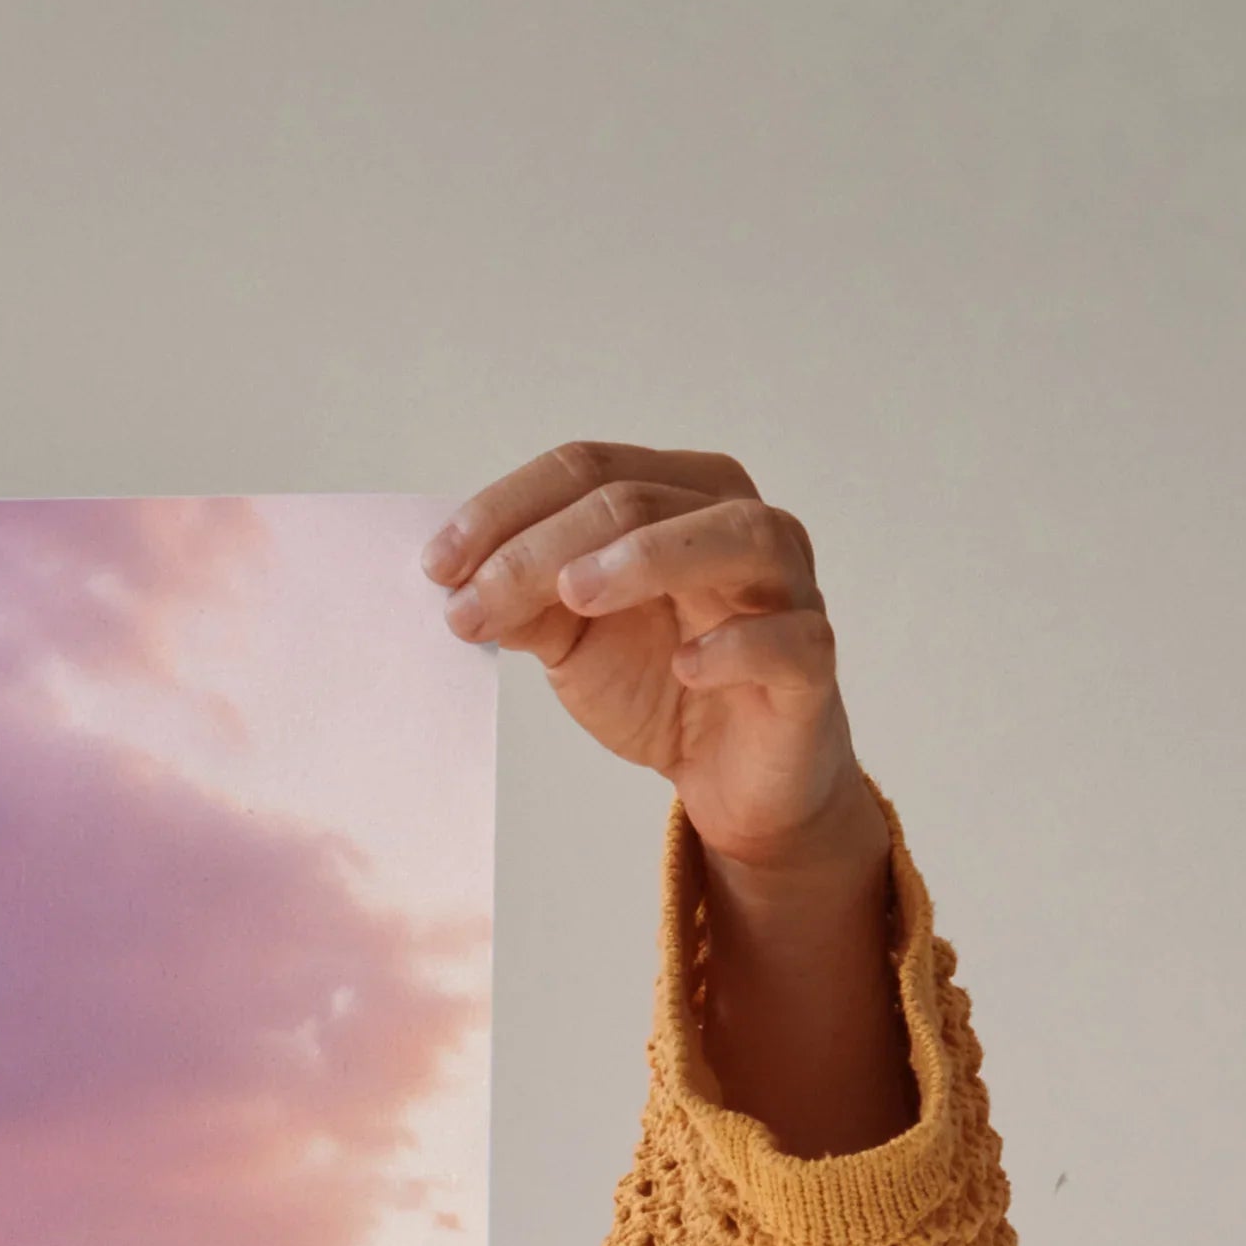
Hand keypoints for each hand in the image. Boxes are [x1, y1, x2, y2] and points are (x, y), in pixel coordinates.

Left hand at [427, 442, 911, 1151]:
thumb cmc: (660, 684)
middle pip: (639, 499)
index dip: (506, 509)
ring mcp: (786, 588)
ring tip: (574, 594)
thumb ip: (528, 602)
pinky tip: (686, 665)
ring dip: (647, 558)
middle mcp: (738, 523)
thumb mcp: (574, 640)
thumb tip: (459, 581)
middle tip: (471, 602)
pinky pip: (787, 638)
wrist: (731, 776)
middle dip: (543, 548)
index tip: (435, 566)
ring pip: (733, 536)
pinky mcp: (810, 663)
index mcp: (678, 497)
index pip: (588, 469)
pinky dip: (736, 645)